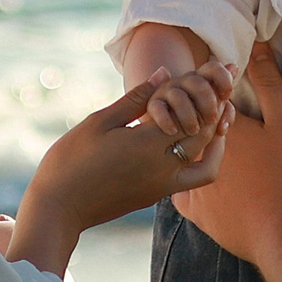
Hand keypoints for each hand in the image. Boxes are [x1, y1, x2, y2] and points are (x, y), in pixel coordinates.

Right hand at [10, 65, 236, 275]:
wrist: (58, 208)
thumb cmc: (71, 160)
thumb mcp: (100, 122)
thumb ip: (135, 99)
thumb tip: (164, 73)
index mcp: (149, 144)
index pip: (194, 114)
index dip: (209, 92)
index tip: (218, 74)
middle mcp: (163, 168)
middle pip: (205, 137)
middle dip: (217, 112)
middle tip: (223, 90)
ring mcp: (161, 186)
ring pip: (207, 164)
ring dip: (215, 141)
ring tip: (214, 118)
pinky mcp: (155, 196)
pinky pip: (191, 178)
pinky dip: (200, 158)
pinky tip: (190, 141)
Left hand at [173, 44, 281, 266]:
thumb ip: (269, 85)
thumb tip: (256, 49)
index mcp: (219, 127)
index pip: (209, 102)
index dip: (218, 100)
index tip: (232, 109)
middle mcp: (196, 151)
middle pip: (192, 128)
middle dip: (203, 125)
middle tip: (232, 139)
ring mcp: (191, 183)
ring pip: (181, 158)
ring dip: (191, 152)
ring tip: (215, 159)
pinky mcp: (193, 211)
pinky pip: (181, 191)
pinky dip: (189, 184)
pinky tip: (207, 186)